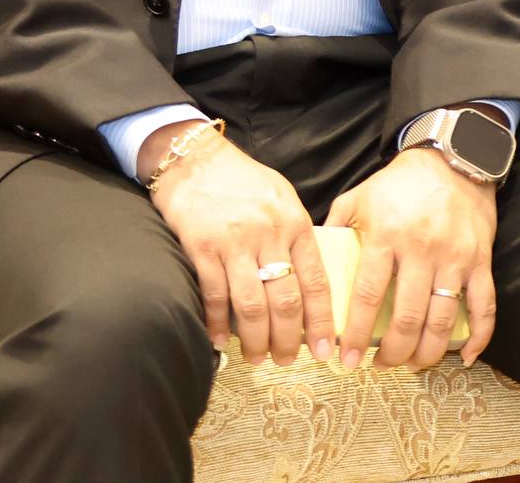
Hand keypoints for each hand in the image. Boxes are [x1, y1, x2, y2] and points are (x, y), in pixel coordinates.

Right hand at [143, 124, 334, 365]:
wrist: (195, 158)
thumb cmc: (243, 181)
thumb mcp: (282, 199)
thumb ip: (296, 235)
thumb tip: (309, 278)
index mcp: (295, 223)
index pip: (317, 281)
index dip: (322, 320)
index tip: (325, 349)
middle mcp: (269, 235)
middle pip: (285, 300)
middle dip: (289, 338)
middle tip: (287, 361)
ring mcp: (234, 243)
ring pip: (251, 305)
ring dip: (255, 339)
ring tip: (257, 358)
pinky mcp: (201, 248)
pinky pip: (214, 295)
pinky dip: (217, 323)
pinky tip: (219, 341)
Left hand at [329, 148, 498, 370]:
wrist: (454, 159)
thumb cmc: (400, 183)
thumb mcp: (359, 197)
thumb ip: (334, 228)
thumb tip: (311, 264)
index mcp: (387, 235)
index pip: (369, 295)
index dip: (358, 334)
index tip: (347, 359)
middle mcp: (422, 249)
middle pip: (408, 316)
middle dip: (393, 352)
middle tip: (381, 366)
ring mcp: (455, 257)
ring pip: (443, 319)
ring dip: (427, 352)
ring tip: (412, 364)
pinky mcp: (481, 260)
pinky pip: (485, 305)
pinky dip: (479, 337)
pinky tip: (464, 357)